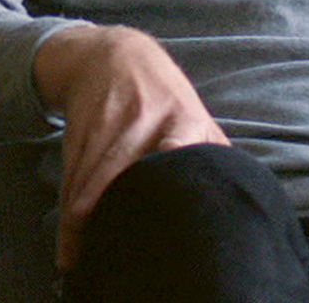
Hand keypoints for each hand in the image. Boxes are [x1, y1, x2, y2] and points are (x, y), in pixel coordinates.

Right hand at [34, 24, 228, 269]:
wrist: (115, 53)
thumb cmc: (163, 96)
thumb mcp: (194, 114)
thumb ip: (213, 151)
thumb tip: (241, 195)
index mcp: (180, 120)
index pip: (177, 144)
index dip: (170, 159)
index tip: (158, 179)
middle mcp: (141, 119)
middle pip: (118, 171)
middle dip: (106, 207)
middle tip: (107, 250)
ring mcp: (105, 123)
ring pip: (88, 176)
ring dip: (79, 219)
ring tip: (78, 255)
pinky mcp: (80, 128)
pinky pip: (72, 173)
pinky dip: (67, 205)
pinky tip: (69, 232)